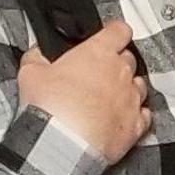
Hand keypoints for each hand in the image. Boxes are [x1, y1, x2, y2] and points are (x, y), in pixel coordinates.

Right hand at [19, 18, 150, 161]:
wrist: (63, 143)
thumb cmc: (49, 105)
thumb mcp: (30, 72)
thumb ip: (38, 56)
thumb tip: (39, 53)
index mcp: (99, 53)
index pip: (119, 31)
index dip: (116, 32)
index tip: (111, 35)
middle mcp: (121, 73)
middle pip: (129, 59)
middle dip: (117, 63)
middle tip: (99, 72)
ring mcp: (132, 99)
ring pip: (139, 86)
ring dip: (128, 87)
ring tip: (110, 96)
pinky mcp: (137, 125)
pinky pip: (144, 114)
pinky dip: (136, 113)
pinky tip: (122, 116)